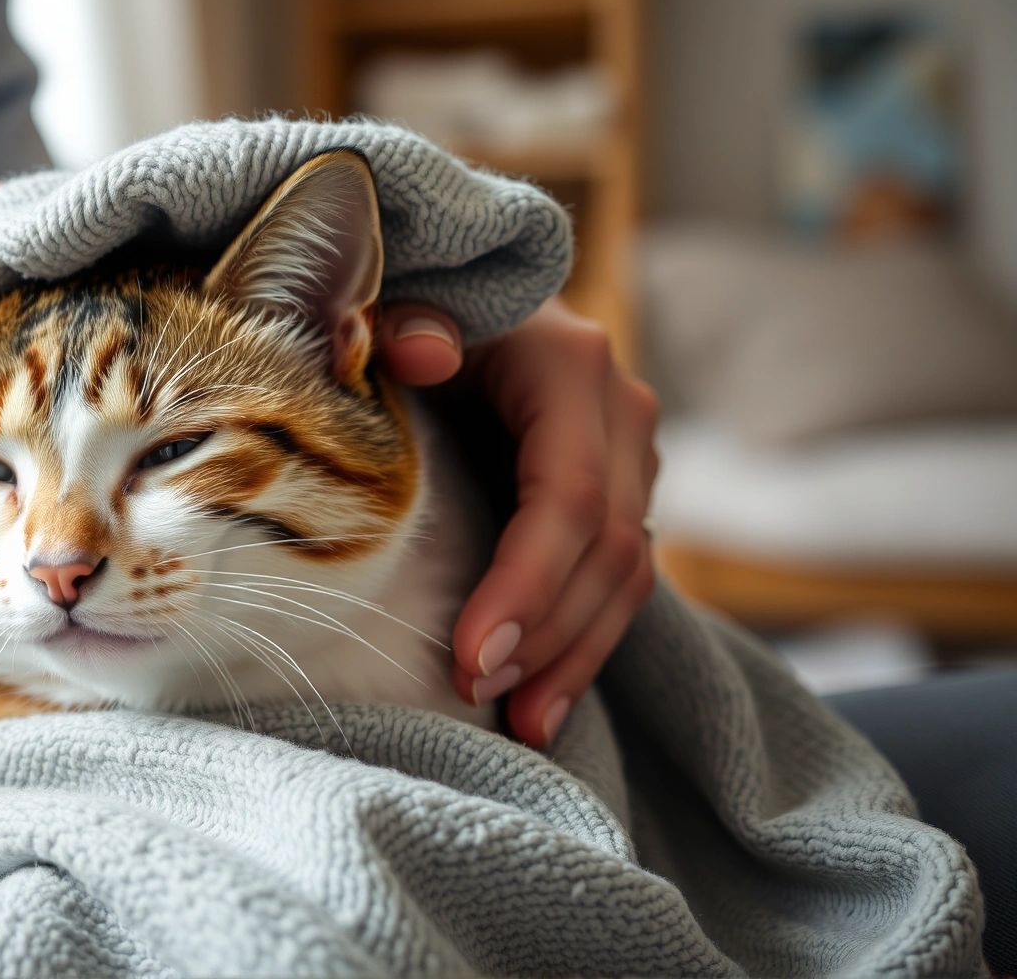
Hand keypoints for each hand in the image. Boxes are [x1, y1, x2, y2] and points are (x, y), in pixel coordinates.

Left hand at [375, 300, 660, 747]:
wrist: (458, 303)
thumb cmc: (411, 309)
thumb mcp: (399, 304)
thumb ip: (400, 323)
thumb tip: (420, 351)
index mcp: (569, 364)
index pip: (565, 495)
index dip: (527, 581)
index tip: (471, 652)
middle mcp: (617, 413)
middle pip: (606, 547)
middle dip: (546, 633)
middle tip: (477, 692)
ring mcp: (626, 459)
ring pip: (624, 576)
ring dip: (573, 657)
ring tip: (518, 722)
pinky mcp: (617, 497)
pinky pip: (615, 583)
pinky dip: (581, 646)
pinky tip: (540, 702)